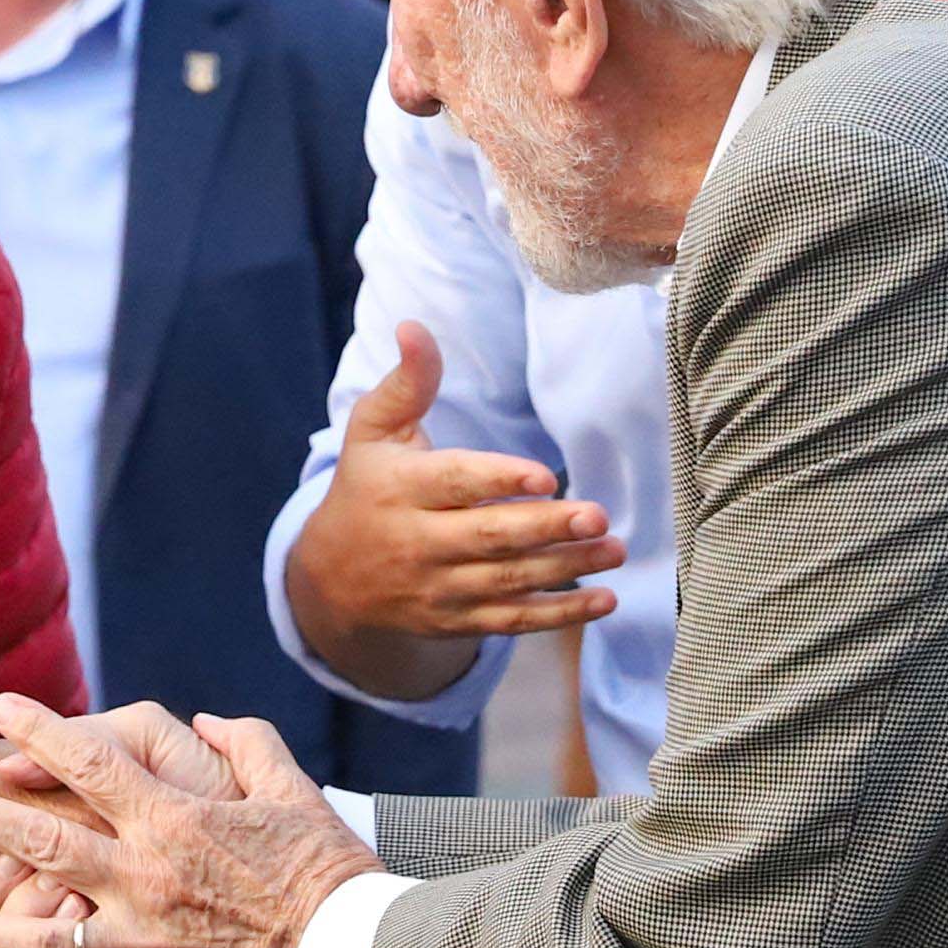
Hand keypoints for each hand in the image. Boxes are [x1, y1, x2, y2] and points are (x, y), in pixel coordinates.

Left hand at [0, 697, 377, 947]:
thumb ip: (245, 744)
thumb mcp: (292, 789)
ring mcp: (144, 947)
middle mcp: (145, 881)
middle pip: (41, 845)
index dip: (37, 729)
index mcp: (175, 821)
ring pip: (38, 941)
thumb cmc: (330, 869)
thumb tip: (202, 720)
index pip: (88, 762)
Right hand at [287, 324, 621, 673]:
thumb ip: (407, 383)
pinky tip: (603, 600)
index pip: (454, 483)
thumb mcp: (372, 431)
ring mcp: (437, 587)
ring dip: (567, 569)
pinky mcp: (454, 620)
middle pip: (488, 536)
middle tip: (598, 516)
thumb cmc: (367, 487)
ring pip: (507, 581)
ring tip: (615, 551)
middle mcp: (416, 542)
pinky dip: (558, 614)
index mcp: (399, 488)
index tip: (544, 478)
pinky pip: (510, 621)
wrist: (332, 580)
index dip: (499, 480)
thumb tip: (414, 326)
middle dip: (546, 528)